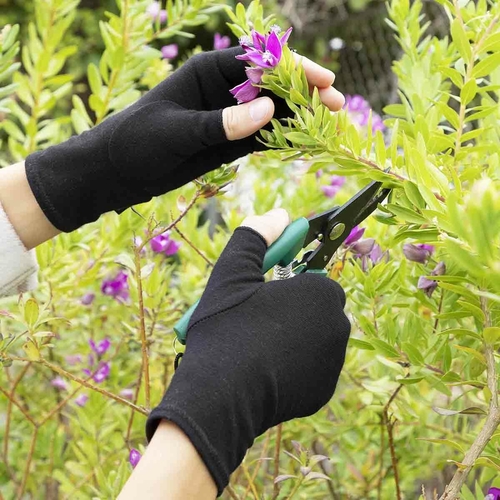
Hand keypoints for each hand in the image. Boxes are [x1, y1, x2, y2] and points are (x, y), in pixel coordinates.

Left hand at [25, 47, 343, 232]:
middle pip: (272, 85)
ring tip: (327, 125)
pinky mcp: (227, 142)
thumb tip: (267, 109)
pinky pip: (261, 136)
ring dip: (298, 117)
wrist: (118, 171)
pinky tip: (303, 143)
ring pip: (271, 112)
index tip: (321, 79)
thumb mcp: (177, 131)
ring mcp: (227, 117)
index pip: (259, 62)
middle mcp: (222, 90)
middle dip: (304, 92)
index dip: (293, 68)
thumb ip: (221, 122)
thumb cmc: (137, 141)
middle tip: (335, 104)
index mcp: (208, 72)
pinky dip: (282, 138)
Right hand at [146, 209, 350, 495]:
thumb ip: (257, 235)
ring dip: (293, 337)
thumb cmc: (226, 328)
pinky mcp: (323, 391)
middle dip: (292, 311)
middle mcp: (338, 326)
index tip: (264, 294)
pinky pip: (311, 368)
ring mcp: (333, 362)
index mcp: (321, 293)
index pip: (314, 279)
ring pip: (314, 337)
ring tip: (257, 346)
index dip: (287, 284)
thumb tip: (280, 214)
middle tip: (257, 321)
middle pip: (315, 308)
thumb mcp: (232, 272)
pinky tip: (265, 370)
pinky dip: (294, 366)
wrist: (219, 397)